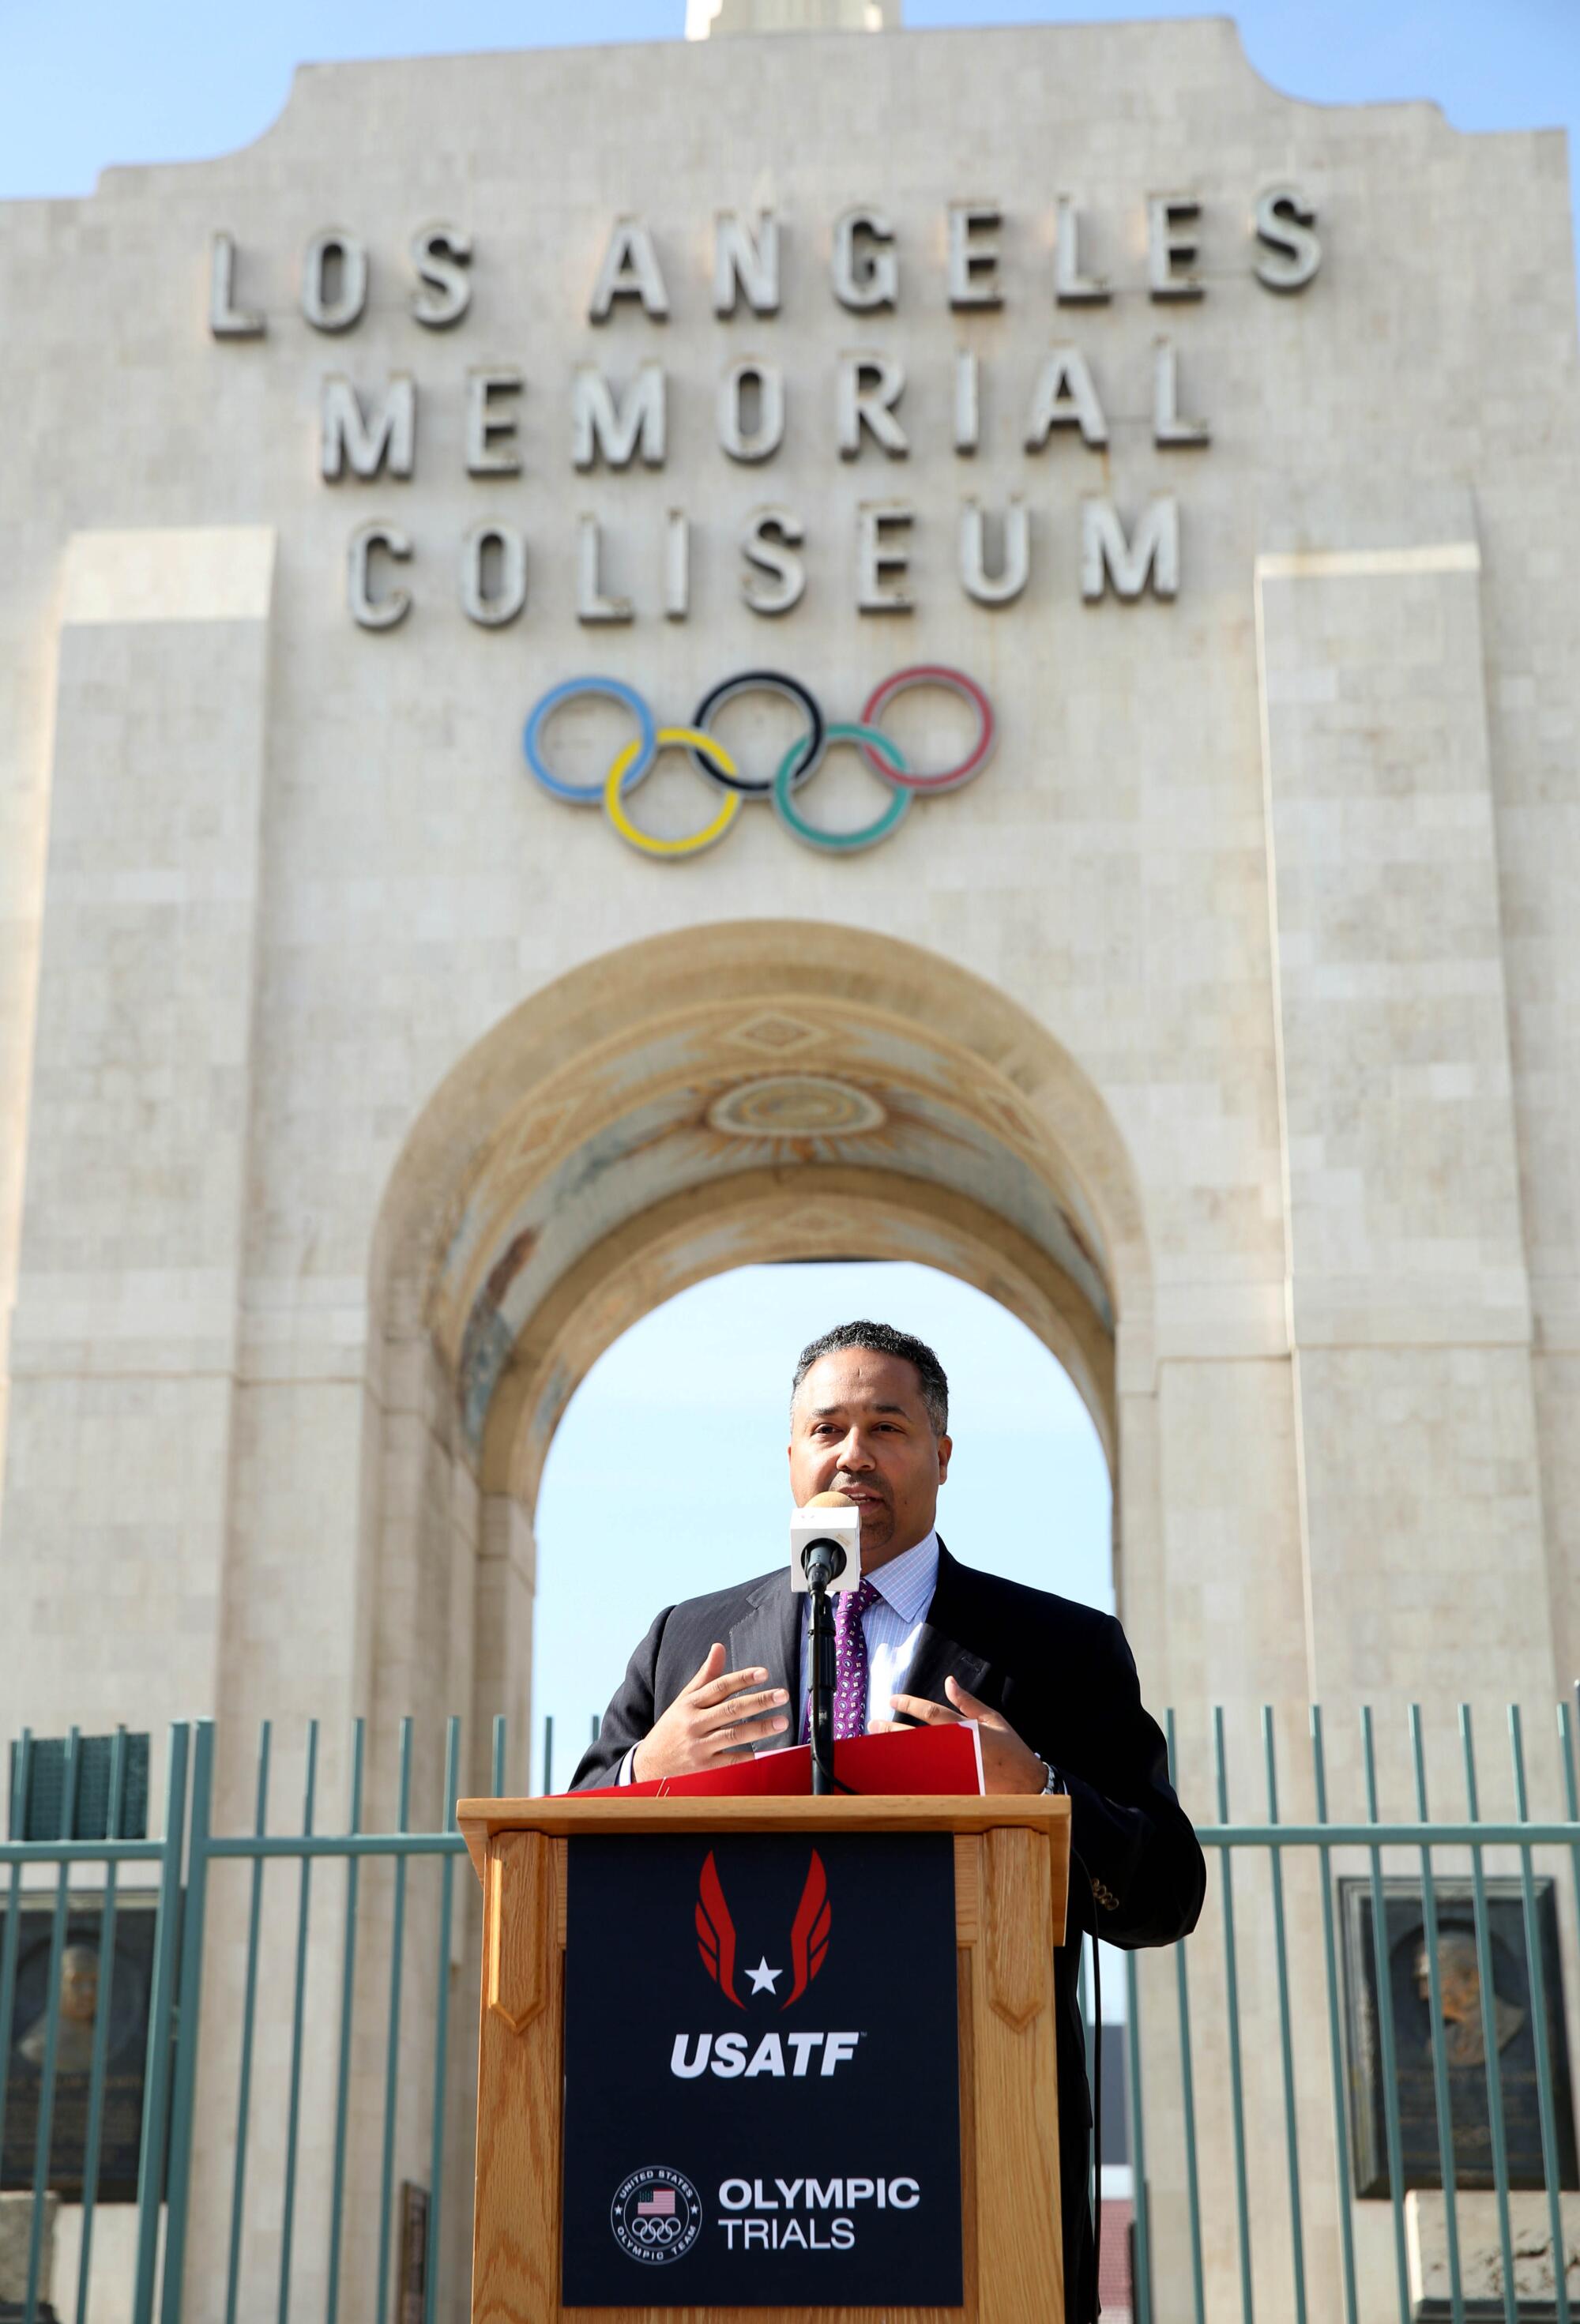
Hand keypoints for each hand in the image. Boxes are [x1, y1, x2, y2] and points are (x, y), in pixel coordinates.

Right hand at [632, 1644, 790, 1781]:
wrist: (648, 1766)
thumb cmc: (672, 1729)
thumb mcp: (684, 1701)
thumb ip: (705, 1676)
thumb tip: (719, 1647)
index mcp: (690, 1704)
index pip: (719, 1687)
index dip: (742, 1679)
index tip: (763, 1673)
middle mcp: (694, 1724)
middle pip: (730, 1710)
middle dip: (759, 1701)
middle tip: (782, 1695)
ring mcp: (699, 1747)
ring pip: (734, 1735)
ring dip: (760, 1728)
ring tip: (782, 1721)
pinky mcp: (704, 1768)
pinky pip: (730, 1762)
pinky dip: (749, 1757)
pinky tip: (766, 1752)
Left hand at [872, 1674, 1046, 1795]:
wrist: (1027, 1783)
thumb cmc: (1012, 1749)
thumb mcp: (993, 1718)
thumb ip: (968, 1702)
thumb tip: (949, 1682)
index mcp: (967, 1728)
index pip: (931, 1712)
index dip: (909, 1703)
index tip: (892, 1699)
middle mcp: (957, 1748)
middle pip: (917, 1736)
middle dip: (892, 1728)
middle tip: (873, 1724)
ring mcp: (954, 1769)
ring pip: (917, 1757)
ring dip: (895, 1749)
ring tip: (878, 1743)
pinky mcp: (955, 1786)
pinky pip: (926, 1778)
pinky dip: (909, 1772)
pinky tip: (894, 1768)